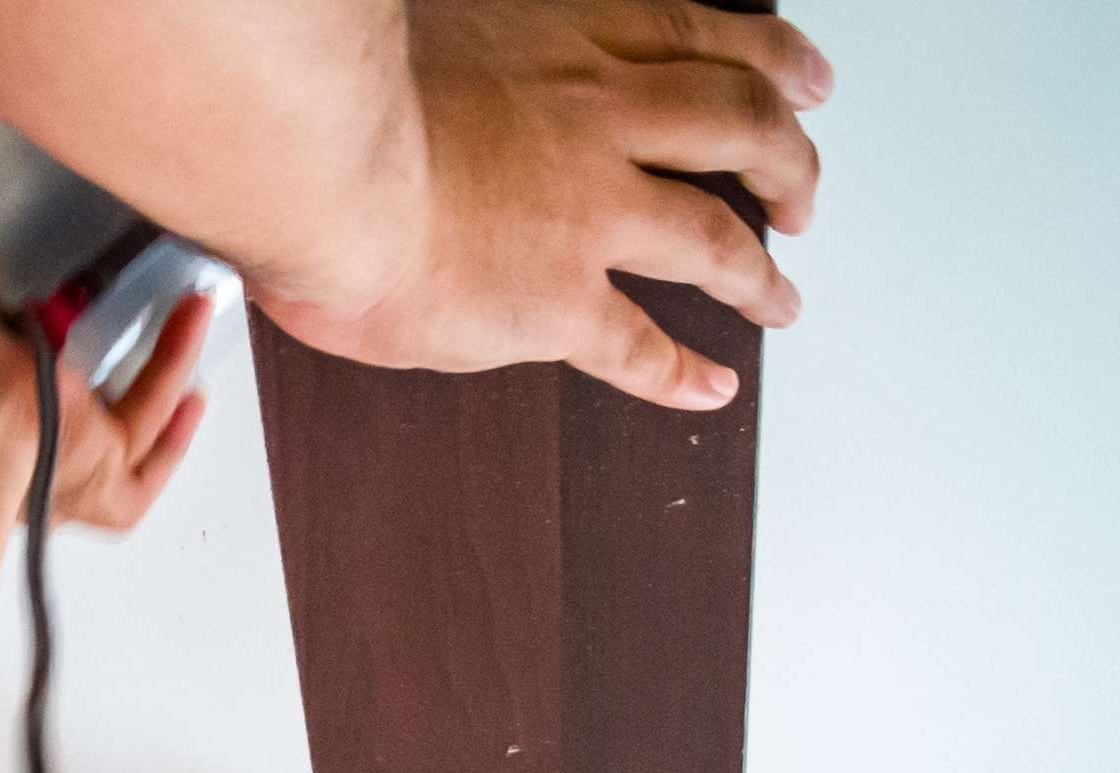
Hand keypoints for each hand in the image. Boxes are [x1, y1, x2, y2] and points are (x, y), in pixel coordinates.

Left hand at [0, 116, 211, 531]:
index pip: (10, 299)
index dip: (45, 257)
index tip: (80, 213)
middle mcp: (9, 392)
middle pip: (80, 352)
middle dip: (122, 310)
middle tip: (156, 253)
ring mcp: (57, 438)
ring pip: (130, 404)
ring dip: (169, 352)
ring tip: (196, 294)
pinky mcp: (97, 468)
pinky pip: (147, 457)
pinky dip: (176, 420)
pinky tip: (197, 370)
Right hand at [255, 0, 830, 410]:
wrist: (318, 163)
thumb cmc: (345, 98)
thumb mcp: (433, 25)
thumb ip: (477, 53)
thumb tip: (467, 67)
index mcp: (567, 43)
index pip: (699, 36)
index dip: (769, 60)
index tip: (800, 76)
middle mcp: (599, 120)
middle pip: (740, 129)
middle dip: (789, 164)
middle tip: (802, 196)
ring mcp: (589, 215)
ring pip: (714, 239)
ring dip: (759, 275)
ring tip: (781, 300)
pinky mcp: (559, 304)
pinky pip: (642, 348)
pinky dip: (684, 373)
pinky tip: (710, 388)